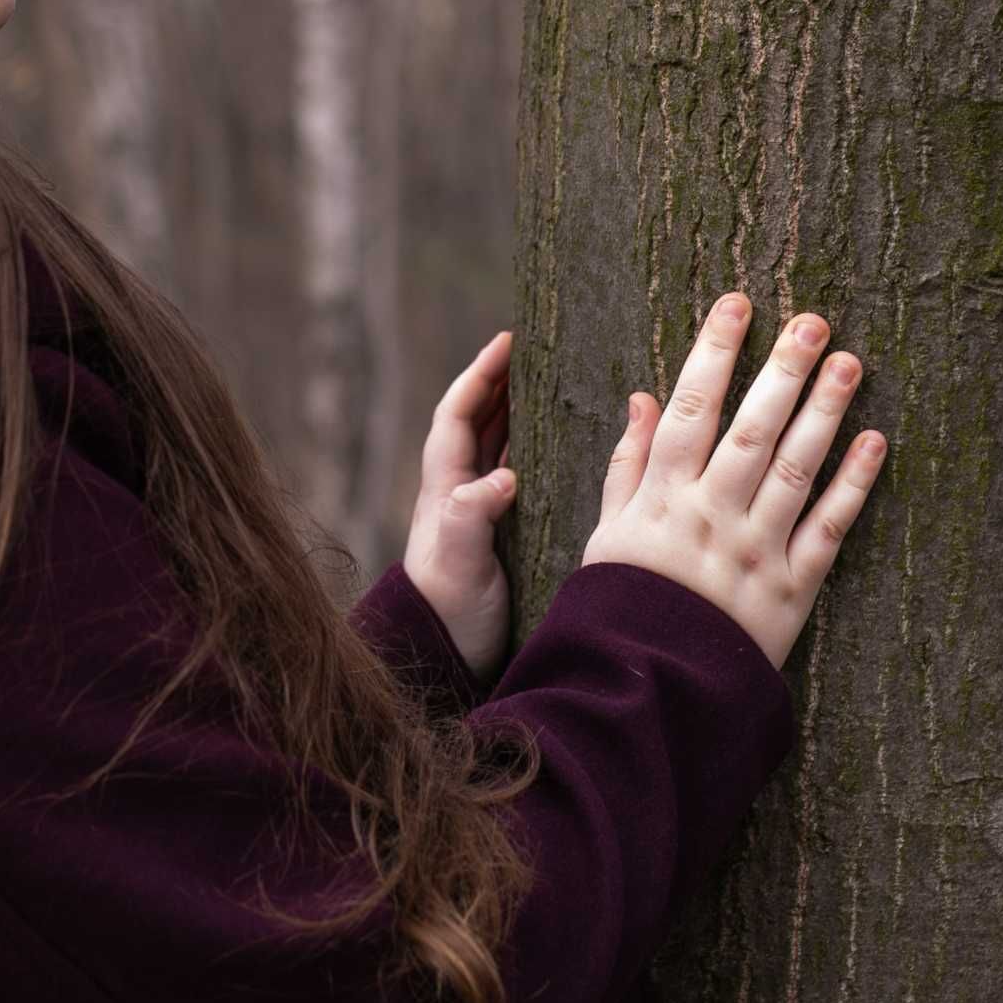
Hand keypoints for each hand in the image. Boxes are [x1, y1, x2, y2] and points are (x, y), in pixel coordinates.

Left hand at [402, 328, 517, 686]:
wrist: (442, 660)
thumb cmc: (448, 610)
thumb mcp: (460, 561)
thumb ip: (472, 515)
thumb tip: (501, 477)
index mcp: (445, 487)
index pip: (459, 414)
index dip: (480, 376)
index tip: (507, 341)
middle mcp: (458, 492)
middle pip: (478, 422)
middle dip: (501, 383)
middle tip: (534, 350)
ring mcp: (477, 512)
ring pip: (496, 446)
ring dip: (517, 412)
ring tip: (550, 383)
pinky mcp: (498, 535)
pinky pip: (515, 476)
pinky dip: (533, 452)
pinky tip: (559, 448)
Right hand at [582, 293, 885, 669]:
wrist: (647, 689)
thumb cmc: (622, 604)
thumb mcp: (607, 532)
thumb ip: (627, 464)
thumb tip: (644, 397)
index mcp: (662, 498)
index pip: (691, 410)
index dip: (714, 353)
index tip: (738, 305)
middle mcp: (711, 516)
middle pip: (753, 430)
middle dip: (783, 371)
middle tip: (814, 321)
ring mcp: (756, 551)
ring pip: (796, 469)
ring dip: (826, 412)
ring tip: (850, 363)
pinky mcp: (793, 588)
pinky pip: (829, 528)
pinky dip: (854, 484)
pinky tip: (875, 440)